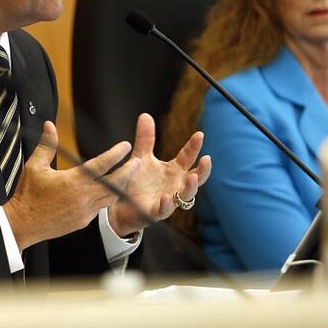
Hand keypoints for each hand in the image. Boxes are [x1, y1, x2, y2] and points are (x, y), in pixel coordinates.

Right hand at [3, 121, 141, 250]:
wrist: (23, 224)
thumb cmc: (27, 194)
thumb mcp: (35, 166)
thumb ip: (46, 145)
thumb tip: (49, 125)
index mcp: (73, 181)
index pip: (101, 165)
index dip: (115, 154)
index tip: (125, 146)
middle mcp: (83, 197)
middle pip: (114, 184)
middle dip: (128, 172)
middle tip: (138, 161)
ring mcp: (85, 212)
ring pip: (111, 198)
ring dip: (121, 187)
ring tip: (129, 176)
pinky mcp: (83, 222)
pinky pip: (100, 208)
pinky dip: (106, 199)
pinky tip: (109, 192)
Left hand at [108, 113, 210, 236]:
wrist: (121, 203)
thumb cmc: (137, 180)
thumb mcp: (141, 156)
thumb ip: (146, 138)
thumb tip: (145, 115)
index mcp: (174, 171)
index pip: (188, 157)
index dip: (194, 146)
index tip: (199, 134)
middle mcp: (175, 185)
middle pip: (196, 178)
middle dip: (203, 170)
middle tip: (207, 159)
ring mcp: (169, 199)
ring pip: (186, 196)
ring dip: (190, 187)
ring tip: (191, 176)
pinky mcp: (156, 212)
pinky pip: (164, 210)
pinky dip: (167, 204)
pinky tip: (167, 197)